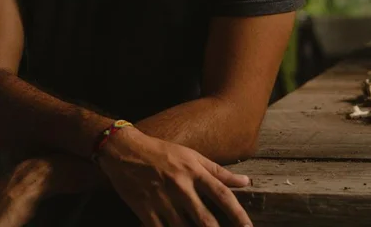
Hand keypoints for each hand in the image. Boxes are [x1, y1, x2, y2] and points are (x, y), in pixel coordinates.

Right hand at [96, 127, 252, 226]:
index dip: (237, 213)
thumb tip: (246, 182)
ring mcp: (163, 201)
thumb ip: (219, 171)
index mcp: (194, 172)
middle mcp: (180, 187)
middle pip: (205, 219)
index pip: (222, 194)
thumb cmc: (161, 152)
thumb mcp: (192, 156)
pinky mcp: (146, 211)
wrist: (124, 151)